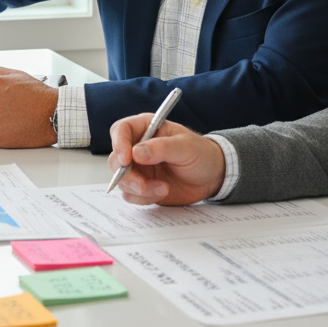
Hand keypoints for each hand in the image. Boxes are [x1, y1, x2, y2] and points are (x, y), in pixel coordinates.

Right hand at [106, 115, 225, 205]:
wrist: (211, 177)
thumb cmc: (201, 154)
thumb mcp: (185, 147)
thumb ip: (161, 148)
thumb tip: (136, 153)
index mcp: (146, 128)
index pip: (121, 130)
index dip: (119, 144)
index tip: (126, 160)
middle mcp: (137, 147)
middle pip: (115, 159)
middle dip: (126, 175)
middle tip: (143, 185)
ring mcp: (138, 168)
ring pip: (121, 180)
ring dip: (139, 189)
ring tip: (163, 188)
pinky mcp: (142, 186)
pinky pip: (131, 195)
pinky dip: (144, 198)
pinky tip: (162, 192)